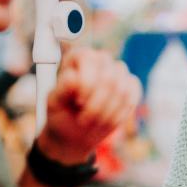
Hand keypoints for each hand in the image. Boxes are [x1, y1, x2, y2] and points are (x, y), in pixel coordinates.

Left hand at [37, 48, 141, 165]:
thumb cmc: (62, 113)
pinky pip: (132, 96)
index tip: (78, 102)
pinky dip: (120, 114)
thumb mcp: (54, 103)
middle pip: (108, 77)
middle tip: (84, 121)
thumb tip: (71, 76)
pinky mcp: (130, 85)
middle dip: (97, 105)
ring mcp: (117, 71)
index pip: (89, 58)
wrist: (75, 130)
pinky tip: (107, 121)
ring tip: (93, 123)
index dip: (87, 82)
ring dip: (107, 113)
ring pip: (122, 89)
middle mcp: (100, 59)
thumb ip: (61, 90)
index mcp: (78, 57)